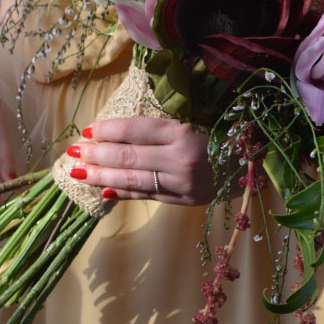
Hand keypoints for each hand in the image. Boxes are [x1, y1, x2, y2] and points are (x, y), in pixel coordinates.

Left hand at [66, 117, 215, 205]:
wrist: (250, 164)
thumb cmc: (217, 137)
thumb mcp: (189, 124)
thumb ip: (156, 131)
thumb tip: (114, 136)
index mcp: (182, 132)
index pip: (136, 129)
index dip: (108, 130)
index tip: (87, 130)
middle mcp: (181, 158)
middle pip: (129, 156)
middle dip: (97, 154)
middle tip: (73, 152)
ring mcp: (183, 182)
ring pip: (134, 180)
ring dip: (102, 176)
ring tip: (79, 172)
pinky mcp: (185, 200)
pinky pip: (148, 196)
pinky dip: (124, 193)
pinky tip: (103, 189)